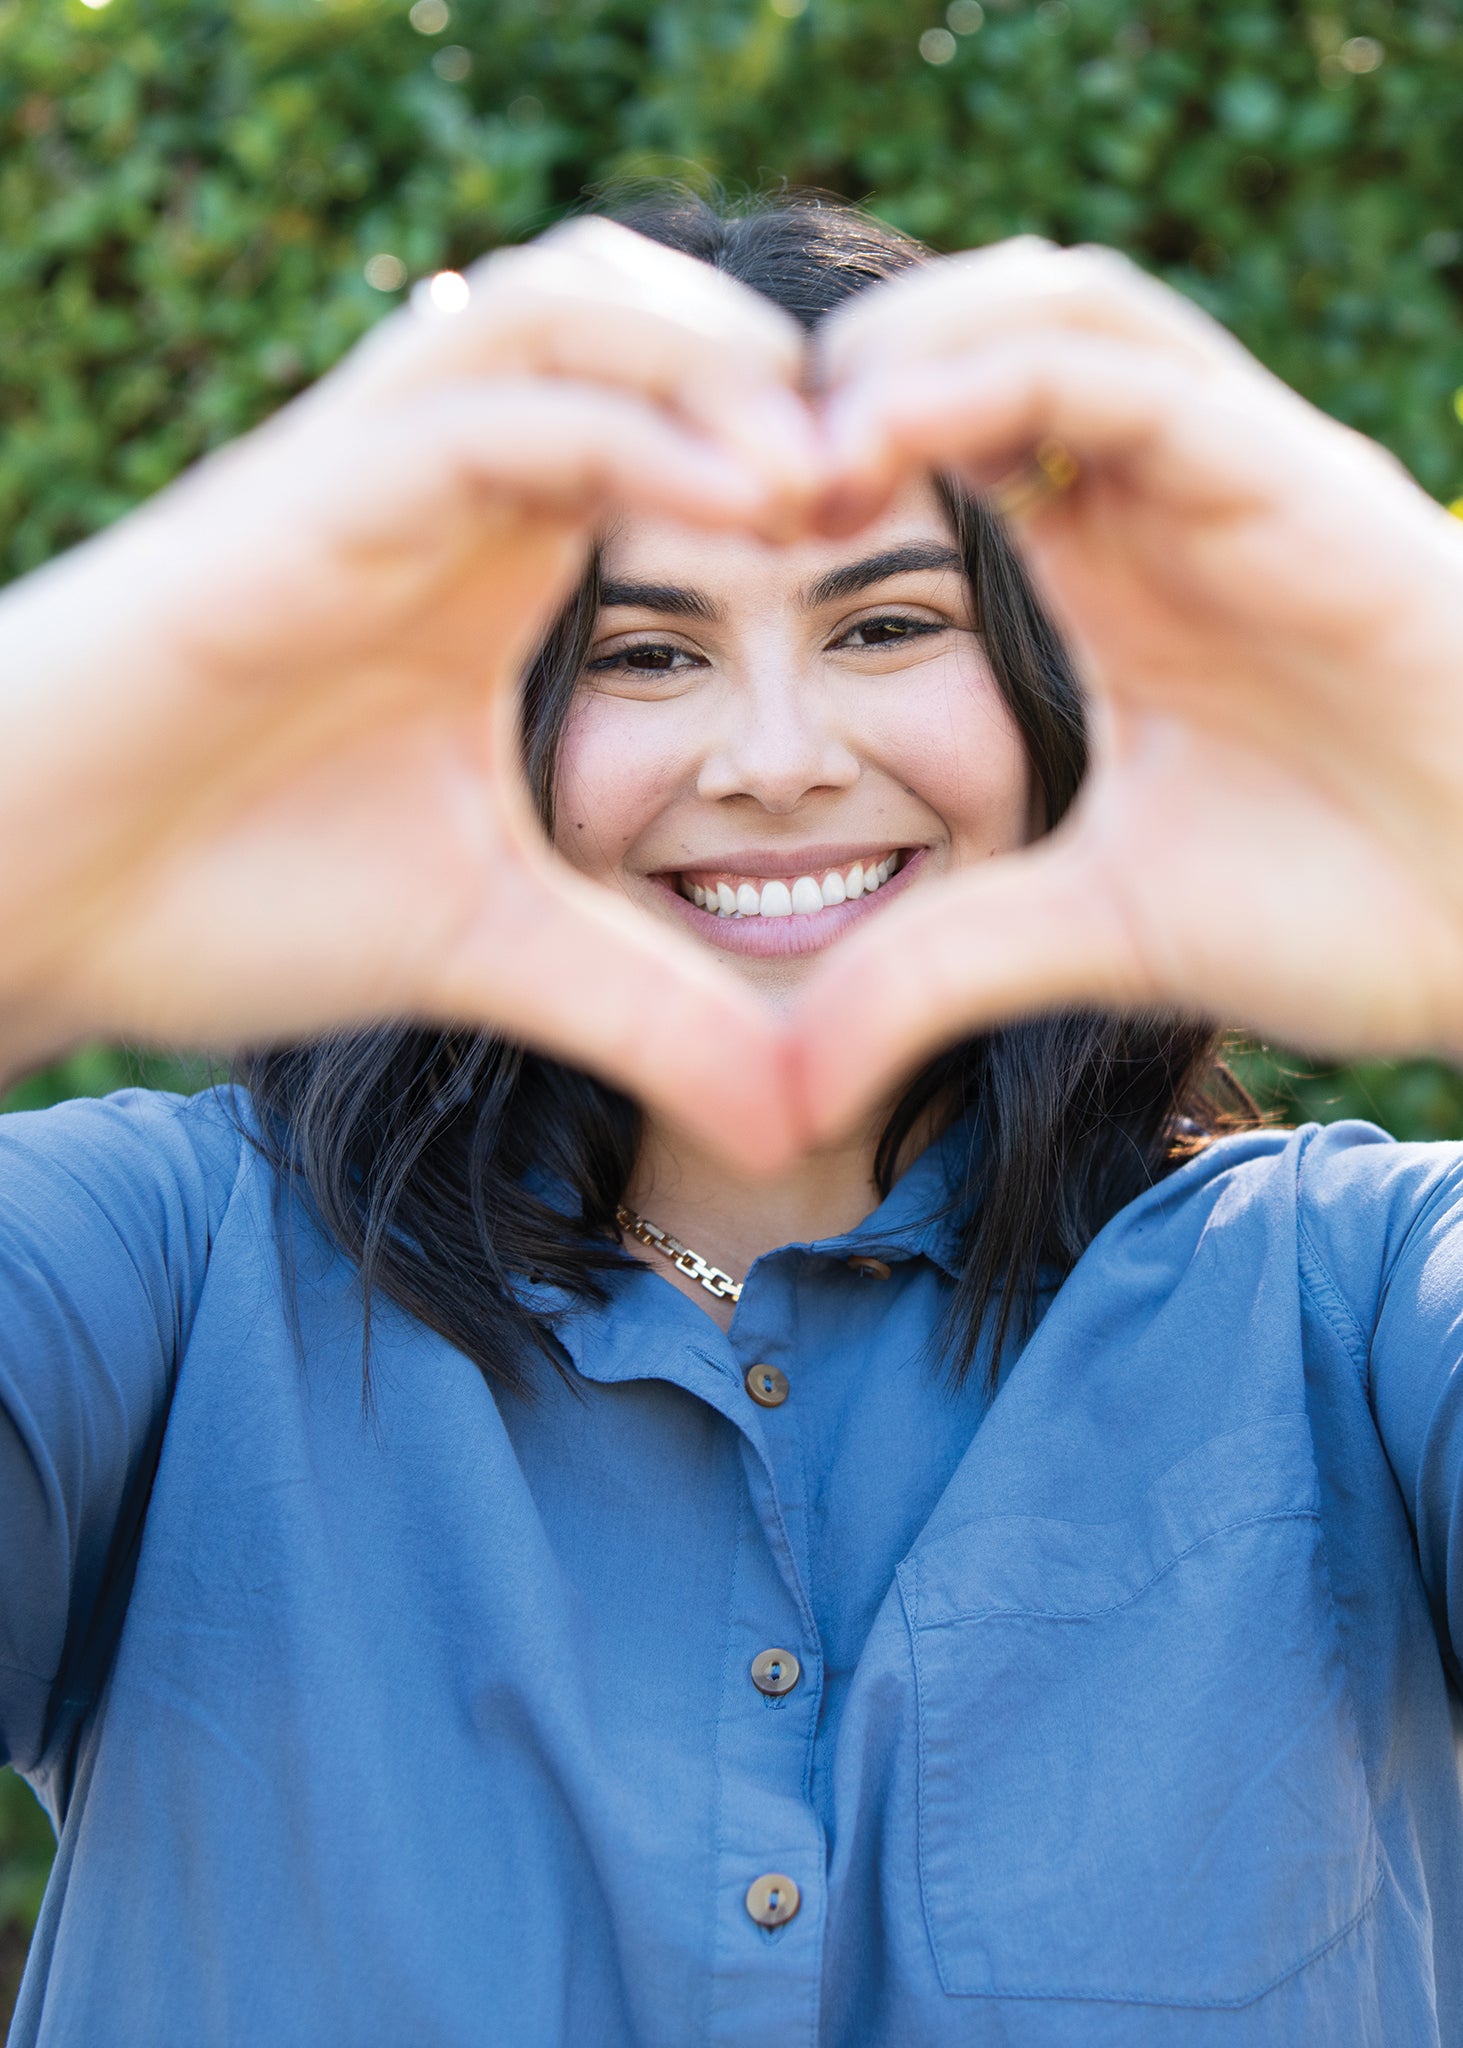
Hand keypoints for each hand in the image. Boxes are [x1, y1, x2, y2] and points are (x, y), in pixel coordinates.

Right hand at [0, 220, 824, 1170]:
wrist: (25, 896)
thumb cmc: (226, 896)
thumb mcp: (495, 953)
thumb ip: (652, 1009)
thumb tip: (805, 1116)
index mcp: (501, 560)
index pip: (677, 418)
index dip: (808, 449)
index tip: (908, 548)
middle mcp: (449, 488)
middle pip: (647, 313)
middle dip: (790, 376)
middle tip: (896, 490)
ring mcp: (373, 473)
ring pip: (574, 303)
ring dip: (720, 367)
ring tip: (826, 483)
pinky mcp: (304, 496)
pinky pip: (493, 399)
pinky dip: (631, 426)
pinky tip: (741, 504)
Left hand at [796, 238, 1462, 1136]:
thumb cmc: (1346, 909)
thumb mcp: (1089, 931)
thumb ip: (936, 970)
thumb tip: (788, 1086)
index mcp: (1112, 575)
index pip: (946, 441)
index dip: (819, 464)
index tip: (711, 541)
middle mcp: (1163, 499)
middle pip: (981, 336)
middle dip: (840, 381)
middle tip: (721, 476)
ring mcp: (1231, 472)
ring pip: (1051, 309)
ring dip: (904, 350)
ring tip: (786, 456)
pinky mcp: (1291, 477)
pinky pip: (1124, 370)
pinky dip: (994, 375)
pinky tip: (877, 442)